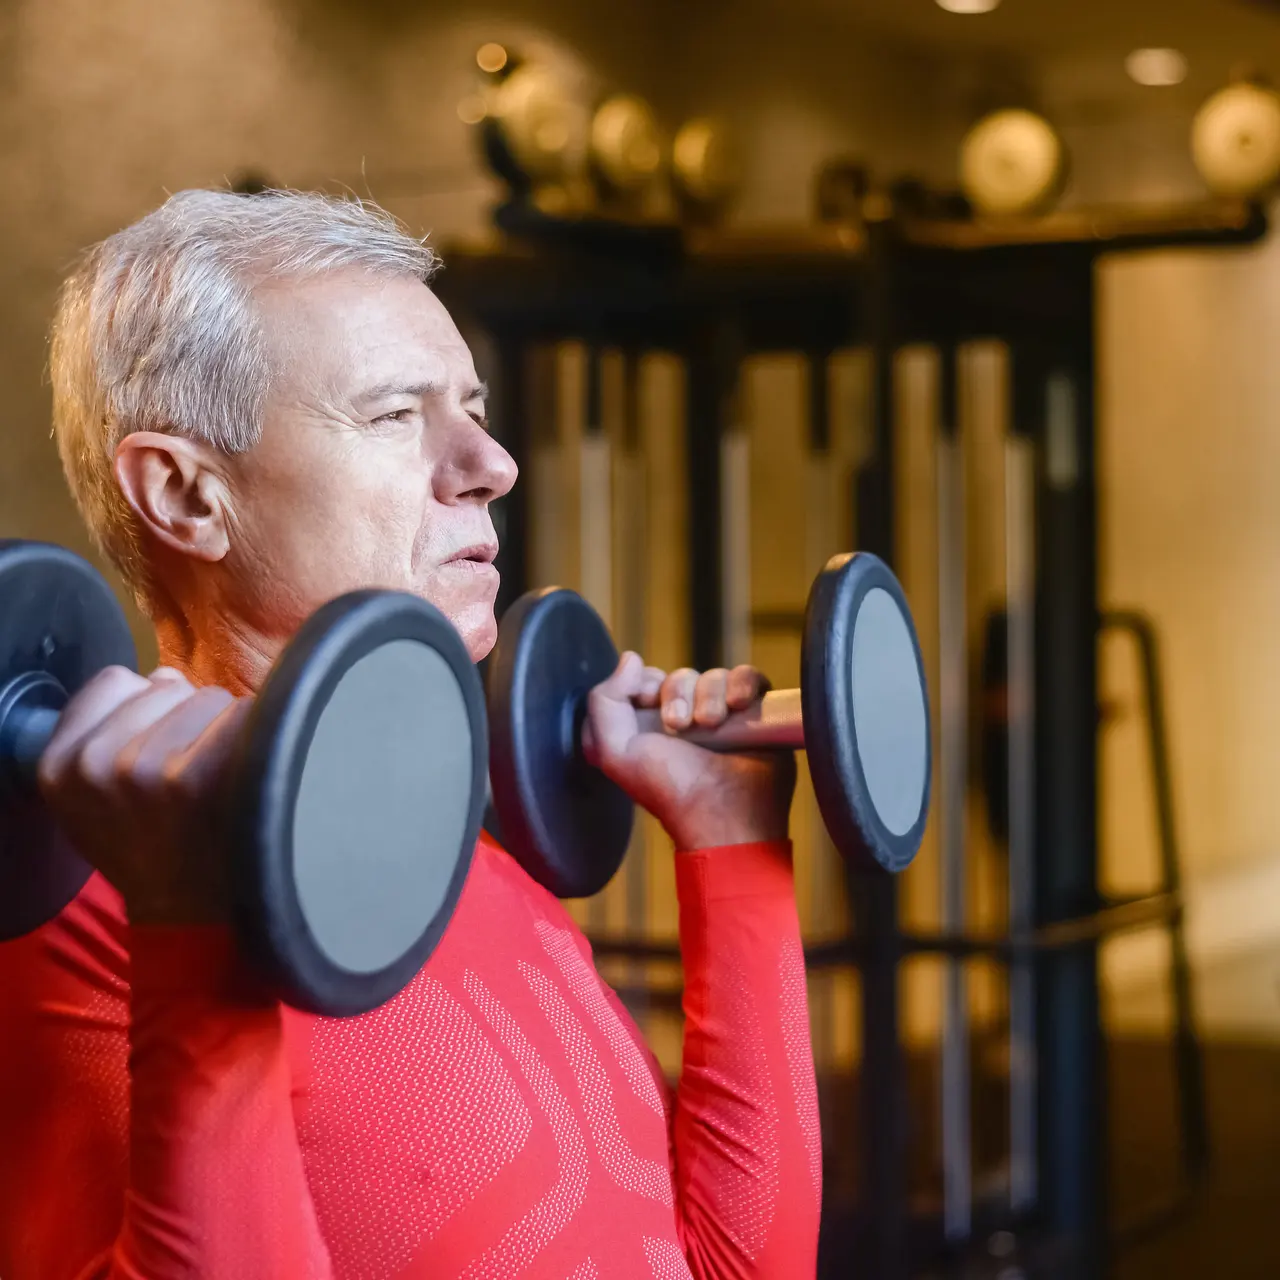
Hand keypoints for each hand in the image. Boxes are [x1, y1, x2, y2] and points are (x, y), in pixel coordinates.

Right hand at [36, 666, 251, 925]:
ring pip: (209, 698)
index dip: (148, 704)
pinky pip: (244, 716)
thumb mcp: (100, 795)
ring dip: (224, 728)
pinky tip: (248, 779)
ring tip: (219, 781)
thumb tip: (165, 675)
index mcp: (59, 766)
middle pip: (167, 685)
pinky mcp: (195, 777)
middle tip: (192, 774)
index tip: (158, 743)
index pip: (114, 681)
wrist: (189, 916)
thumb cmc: (152, 848)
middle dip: (188, 717)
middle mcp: (94, 764)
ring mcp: (144, 769)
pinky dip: (258, 738)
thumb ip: (115, 728)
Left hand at [583, 653, 795, 850]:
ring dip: (711, 696)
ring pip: (714, 676)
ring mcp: (724, 715)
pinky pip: (748, 676)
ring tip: (712, 725)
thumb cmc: (667, 788)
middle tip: (681, 727)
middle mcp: (687, 718)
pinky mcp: (755, 713)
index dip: (647, 684)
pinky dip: (743, 685)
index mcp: (651, 726)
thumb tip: (631, 658)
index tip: (648, 702)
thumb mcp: (614, 752)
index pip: (648, 679)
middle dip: (678, 695)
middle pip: (680, 677)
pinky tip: (740, 707)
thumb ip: (604, 701)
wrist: (722, 814)